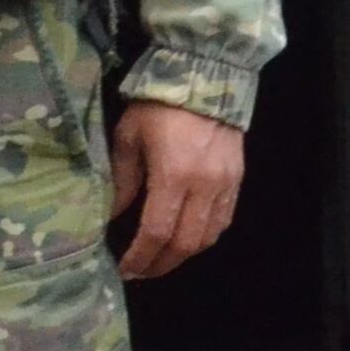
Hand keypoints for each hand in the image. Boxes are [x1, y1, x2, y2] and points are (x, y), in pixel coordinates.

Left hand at [112, 99, 243, 279]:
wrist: (206, 78)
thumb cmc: (157, 107)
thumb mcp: (128, 139)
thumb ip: (121, 181)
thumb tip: (111, 216)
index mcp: (174, 176)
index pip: (157, 232)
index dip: (141, 256)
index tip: (125, 268)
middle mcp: (205, 186)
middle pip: (186, 243)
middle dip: (161, 264)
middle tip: (140, 271)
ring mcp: (226, 185)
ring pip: (208, 236)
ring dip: (183, 255)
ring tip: (159, 260)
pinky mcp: (237, 180)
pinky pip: (223, 221)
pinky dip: (204, 237)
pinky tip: (186, 240)